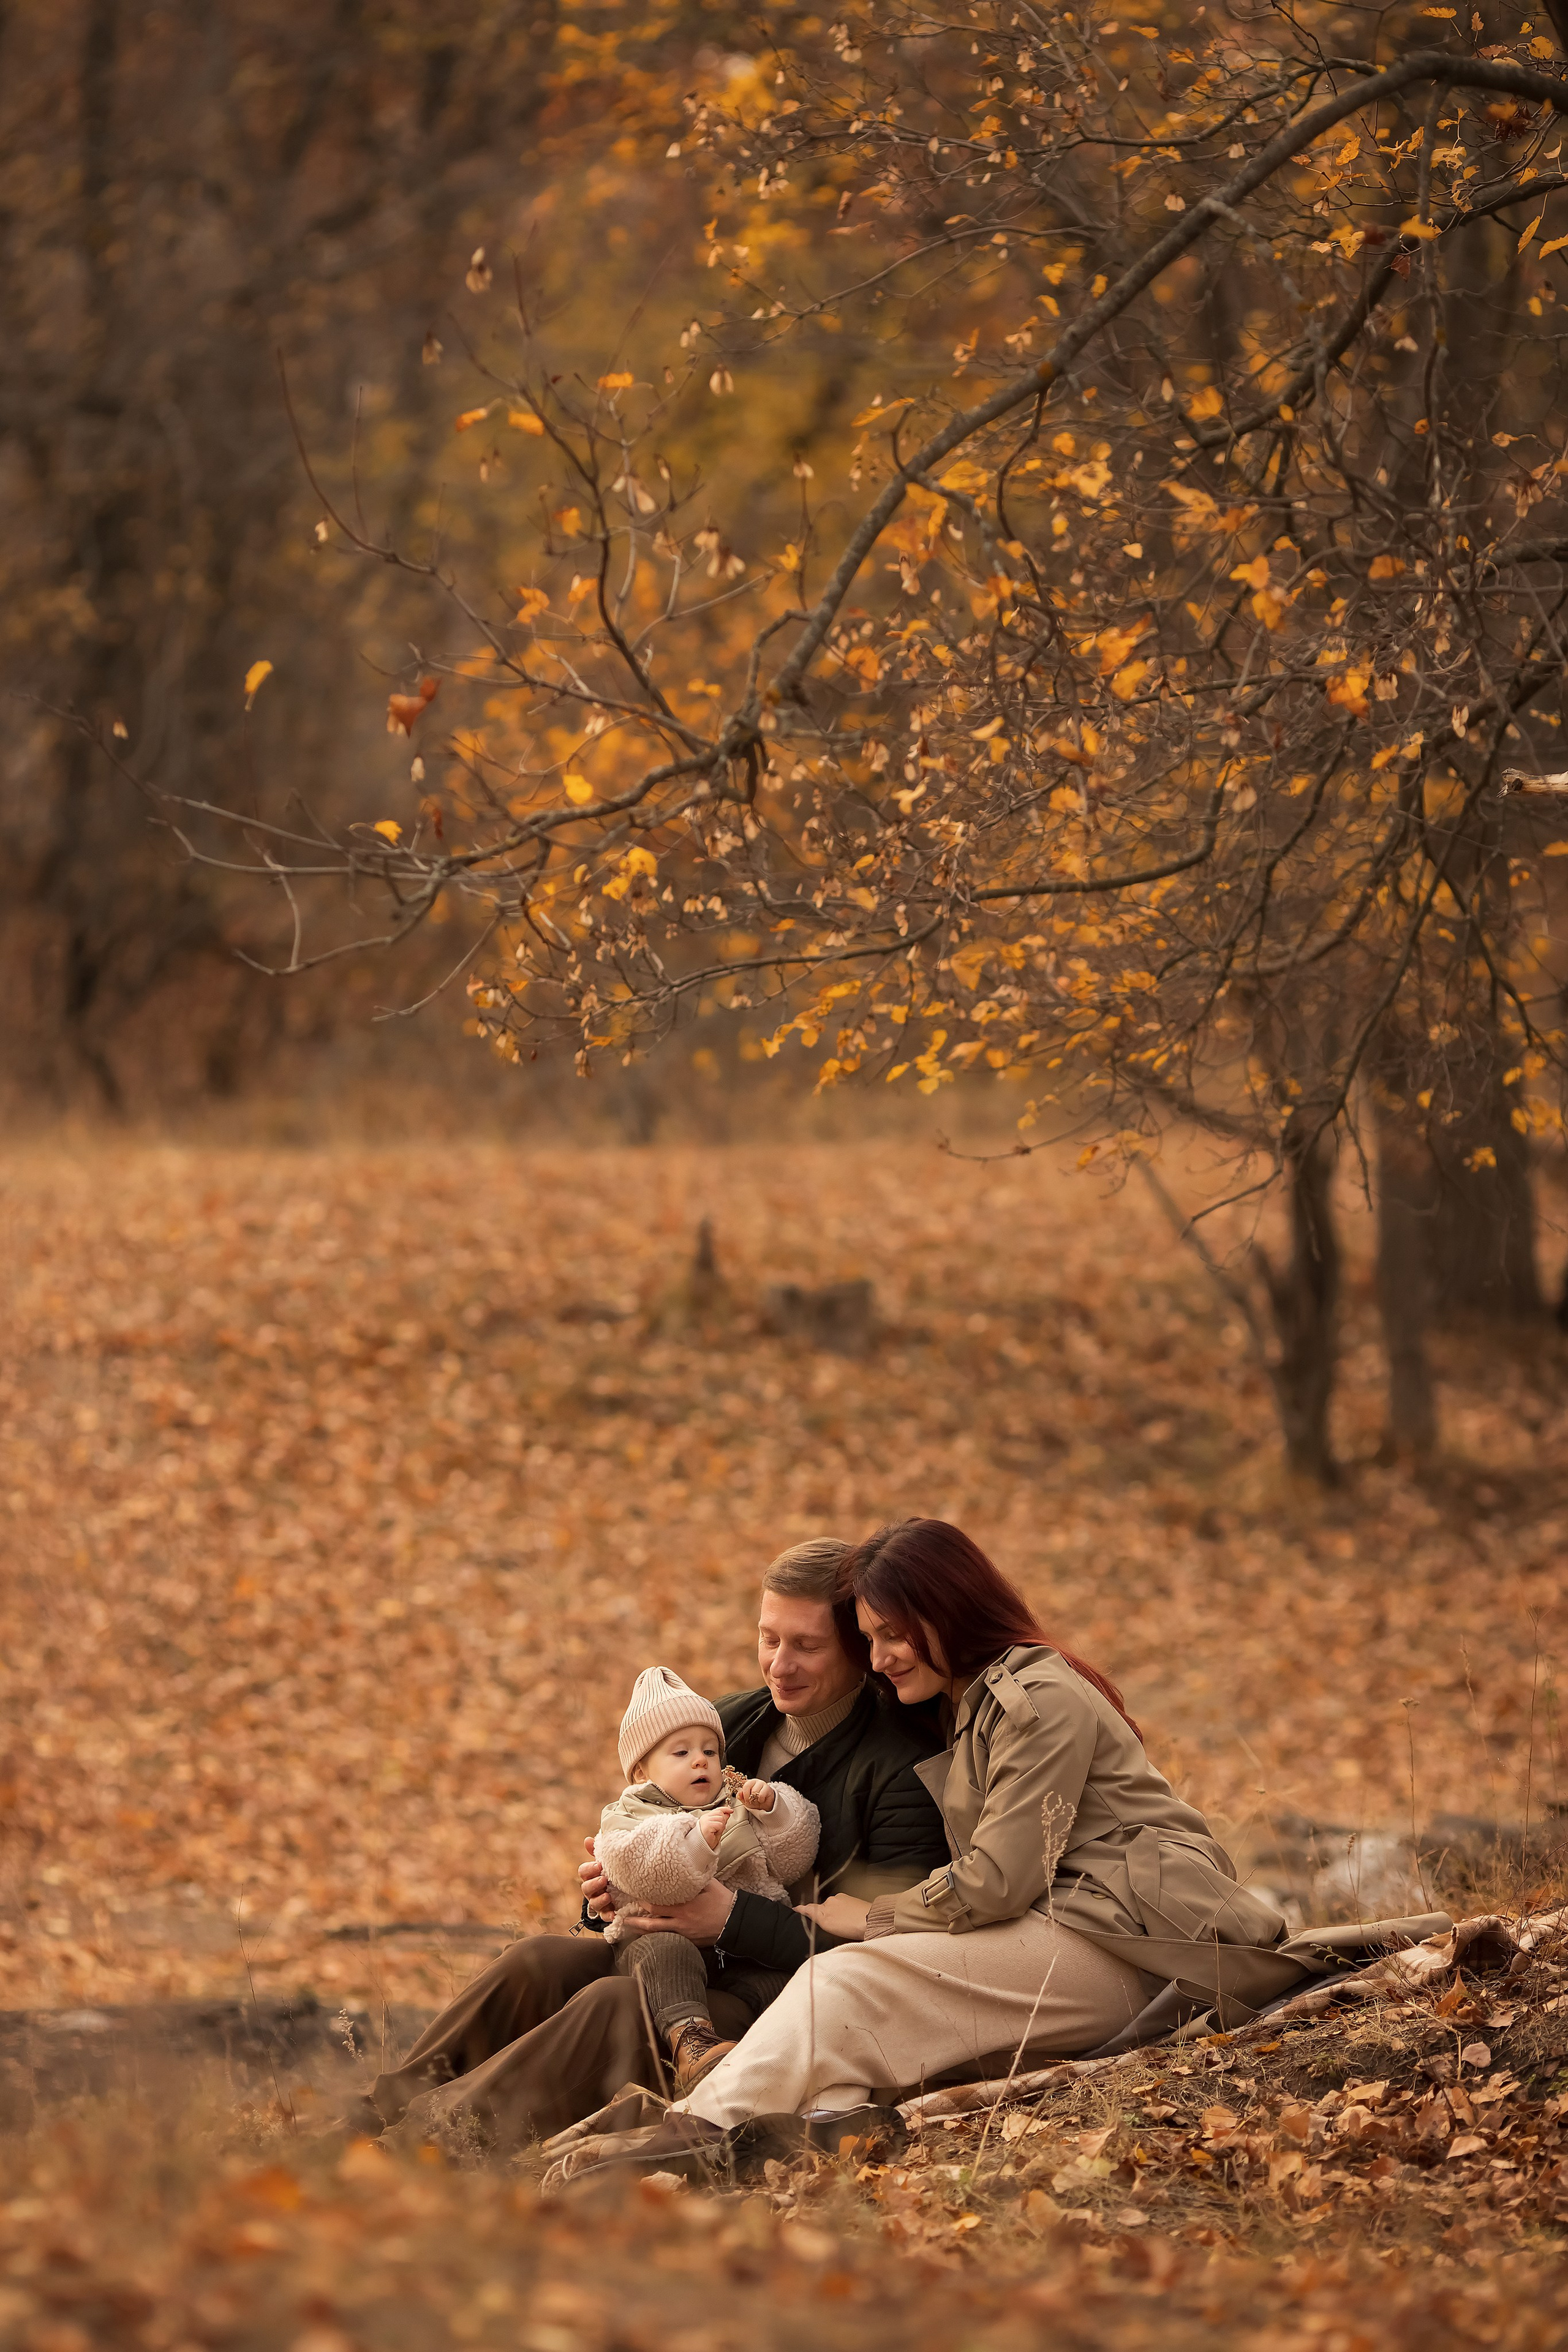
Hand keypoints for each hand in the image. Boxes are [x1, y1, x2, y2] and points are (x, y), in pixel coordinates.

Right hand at [578, 1836, 614, 1919]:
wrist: (620, 1891)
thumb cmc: (610, 1872)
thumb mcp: (605, 1862)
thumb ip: (597, 1851)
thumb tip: (587, 1840)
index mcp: (590, 1875)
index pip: (583, 1872)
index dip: (589, 1869)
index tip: (599, 1865)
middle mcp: (591, 1890)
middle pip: (586, 1888)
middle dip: (594, 1884)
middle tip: (604, 1879)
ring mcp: (598, 1902)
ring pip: (593, 1903)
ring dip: (600, 1899)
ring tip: (608, 1895)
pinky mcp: (606, 1913)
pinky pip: (605, 1916)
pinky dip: (609, 1916)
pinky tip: (614, 1914)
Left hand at [614, 1881, 736, 1946]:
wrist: (735, 1923)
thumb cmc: (723, 1901)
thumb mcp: (709, 1884)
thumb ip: (693, 1878)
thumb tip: (682, 1866)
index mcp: (684, 1907)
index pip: (656, 1906)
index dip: (642, 1902)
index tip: (632, 1895)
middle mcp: (680, 1922)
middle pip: (652, 1922)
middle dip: (635, 1919)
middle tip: (621, 1915)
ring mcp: (683, 1935)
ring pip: (657, 1934)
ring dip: (641, 1931)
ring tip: (628, 1927)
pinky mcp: (688, 1943)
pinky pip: (668, 1941)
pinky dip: (656, 1939)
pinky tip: (647, 1938)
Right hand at [698, 1806, 730, 1851]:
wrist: (702, 1849)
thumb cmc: (708, 1840)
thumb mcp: (718, 1829)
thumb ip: (722, 1820)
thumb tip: (727, 1813)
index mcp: (707, 1817)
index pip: (718, 1809)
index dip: (725, 1809)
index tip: (731, 1811)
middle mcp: (705, 1817)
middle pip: (720, 1813)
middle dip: (723, 1821)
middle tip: (718, 1829)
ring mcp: (706, 1820)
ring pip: (721, 1818)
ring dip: (721, 1826)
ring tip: (716, 1832)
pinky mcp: (707, 1824)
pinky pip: (720, 1824)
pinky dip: (720, 1829)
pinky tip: (714, 1833)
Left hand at [736, 1778, 775, 1812]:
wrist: (766, 1805)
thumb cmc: (756, 1801)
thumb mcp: (746, 1801)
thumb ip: (741, 1797)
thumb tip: (739, 1793)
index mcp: (747, 1784)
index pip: (739, 1779)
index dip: (733, 1775)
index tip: (727, 1772)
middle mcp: (753, 1782)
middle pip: (746, 1786)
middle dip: (746, 1796)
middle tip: (748, 1800)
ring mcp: (760, 1783)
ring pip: (754, 1791)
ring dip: (754, 1799)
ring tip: (756, 1800)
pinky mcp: (766, 1787)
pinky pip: (761, 1794)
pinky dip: (760, 1799)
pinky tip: (761, 1799)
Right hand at [795, 1894, 870, 1941]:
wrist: (872, 1921)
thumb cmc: (849, 1924)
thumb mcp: (826, 1922)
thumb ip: (813, 1913)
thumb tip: (800, 1907)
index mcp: (827, 1902)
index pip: (812, 1907)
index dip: (804, 1909)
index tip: (796, 1909)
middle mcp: (836, 1899)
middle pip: (825, 1907)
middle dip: (823, 1914)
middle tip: (824, 1926)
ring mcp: (848, 1901)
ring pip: (836, 1908)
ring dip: (835, 1915)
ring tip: (839, 1927)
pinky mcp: (857, 1905)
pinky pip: (846, 1910)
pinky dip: (845, 1916)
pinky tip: (849, 1923)